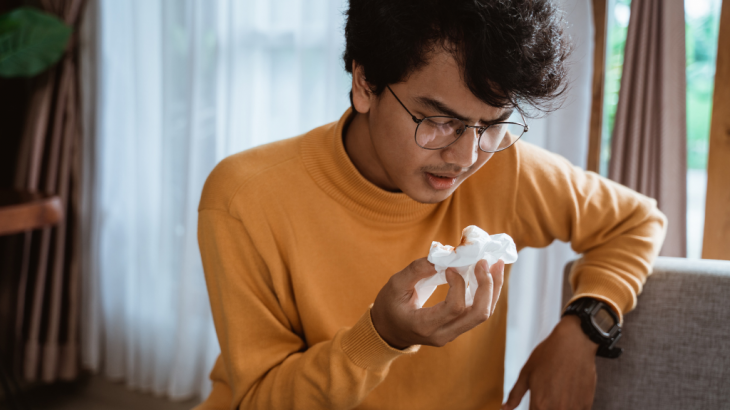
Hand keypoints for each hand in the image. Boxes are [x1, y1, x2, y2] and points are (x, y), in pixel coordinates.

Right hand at [370, 258, 504, 348]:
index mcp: (425, 325)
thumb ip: (416, 270)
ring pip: (482, 314)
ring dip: (492, 289)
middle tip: (484, 262)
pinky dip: (486, 293)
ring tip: (496, 265)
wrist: (387, 331)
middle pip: (478, 314)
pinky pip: (477, 312)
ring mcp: (452, 334)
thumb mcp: (395, 285)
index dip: (458, 284)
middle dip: (487, 286)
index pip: (454, 307)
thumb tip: (443, 255)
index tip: (450, 267)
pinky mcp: (456, 328)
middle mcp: (443, 334)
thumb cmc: (389, 306)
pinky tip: (488, 275)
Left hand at [502, 315, 598, 409]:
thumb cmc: (548, 355)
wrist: (574, 343)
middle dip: (545, 407)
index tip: (536, 402)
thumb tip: (504, 408)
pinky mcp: (586, 405)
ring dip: (558, 407)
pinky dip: (571, 406)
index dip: (534, 408)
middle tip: (548, 391)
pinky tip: (568, 393)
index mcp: (539, 404)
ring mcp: (573, 409)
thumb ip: (515, 394)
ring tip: (558, 391)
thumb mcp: (526, 373)